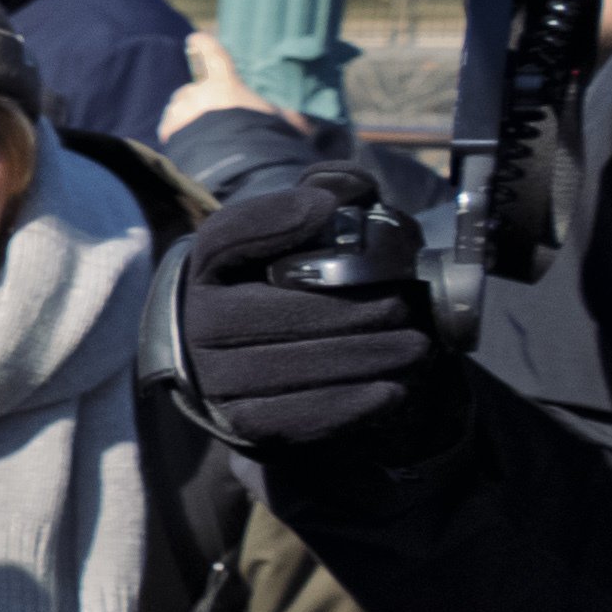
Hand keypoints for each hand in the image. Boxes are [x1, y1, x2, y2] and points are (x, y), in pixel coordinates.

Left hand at [161, 23, 296, 143]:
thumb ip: (286, 116)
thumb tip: (306, 120)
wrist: (237, 167)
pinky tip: (186, 144)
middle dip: (197, 100)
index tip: (196, 38)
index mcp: (225, 85)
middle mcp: (199, 94)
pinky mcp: (169, 131)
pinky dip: (175, 133)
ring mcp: (181, 112)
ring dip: (185, 117)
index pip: (213, 55)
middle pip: (191, 91)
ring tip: (200, 134)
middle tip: (210, 117)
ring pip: (177, 109)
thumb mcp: (280, 123)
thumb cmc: (264, 139)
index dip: (204, 44)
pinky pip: (168, 128)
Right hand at [172, 174, 453, 452]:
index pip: (228, 237)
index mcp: (205, 269)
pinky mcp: (240, 421)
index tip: (329, 210)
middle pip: (277, 313)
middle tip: (404, 308)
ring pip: (293, 367)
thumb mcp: (292, 234)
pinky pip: (295, 415)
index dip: (276, 221)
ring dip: (364, 358)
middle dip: (353, 310)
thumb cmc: (279, 284)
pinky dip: (349, 404)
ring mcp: (214, 377)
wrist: (239, 357)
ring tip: (415, 349)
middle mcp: (197, 323)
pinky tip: (391, 391)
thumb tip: (339, 190)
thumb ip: (323, 194)